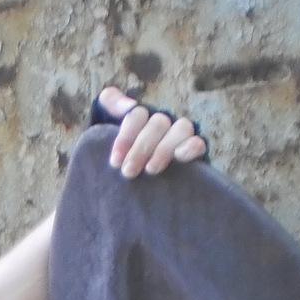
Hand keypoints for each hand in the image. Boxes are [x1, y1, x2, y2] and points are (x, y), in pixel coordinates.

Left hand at [92, 84, 207, 177]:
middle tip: (128, 171)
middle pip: (158, 123)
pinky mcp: (194, 154)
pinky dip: (192, 147)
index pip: (137, 115)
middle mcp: (162, 125)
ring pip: (181, 128)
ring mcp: (180, 137)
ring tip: (151, 170)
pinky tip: (180, 157)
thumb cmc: (112, 165)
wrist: (116, 194)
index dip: (126, 136)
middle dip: (141, 147)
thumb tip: (128, 105)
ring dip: (165, 148)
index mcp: (140, 118)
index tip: (115, 161)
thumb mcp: (100, 138)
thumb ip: (109, 107)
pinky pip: (199, 143)